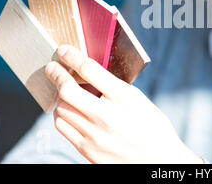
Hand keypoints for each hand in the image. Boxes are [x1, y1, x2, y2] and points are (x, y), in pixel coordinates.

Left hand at [44, 45, 202, 163]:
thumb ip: (113, 86)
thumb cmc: (153, 127)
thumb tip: (88, 72)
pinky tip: (69, 111)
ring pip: (61, 110)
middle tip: (52, 68)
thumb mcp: (138, 99)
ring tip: (64, 92)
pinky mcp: (87, 151)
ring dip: (59, 97)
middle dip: (57, 76)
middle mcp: (106, 117)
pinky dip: (62, 115)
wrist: (158, 160)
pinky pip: (64, 128)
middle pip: (67, 91)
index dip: (73, 57)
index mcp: (123, 99)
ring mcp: (94, 136)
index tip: (64, 50)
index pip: (90, 70)